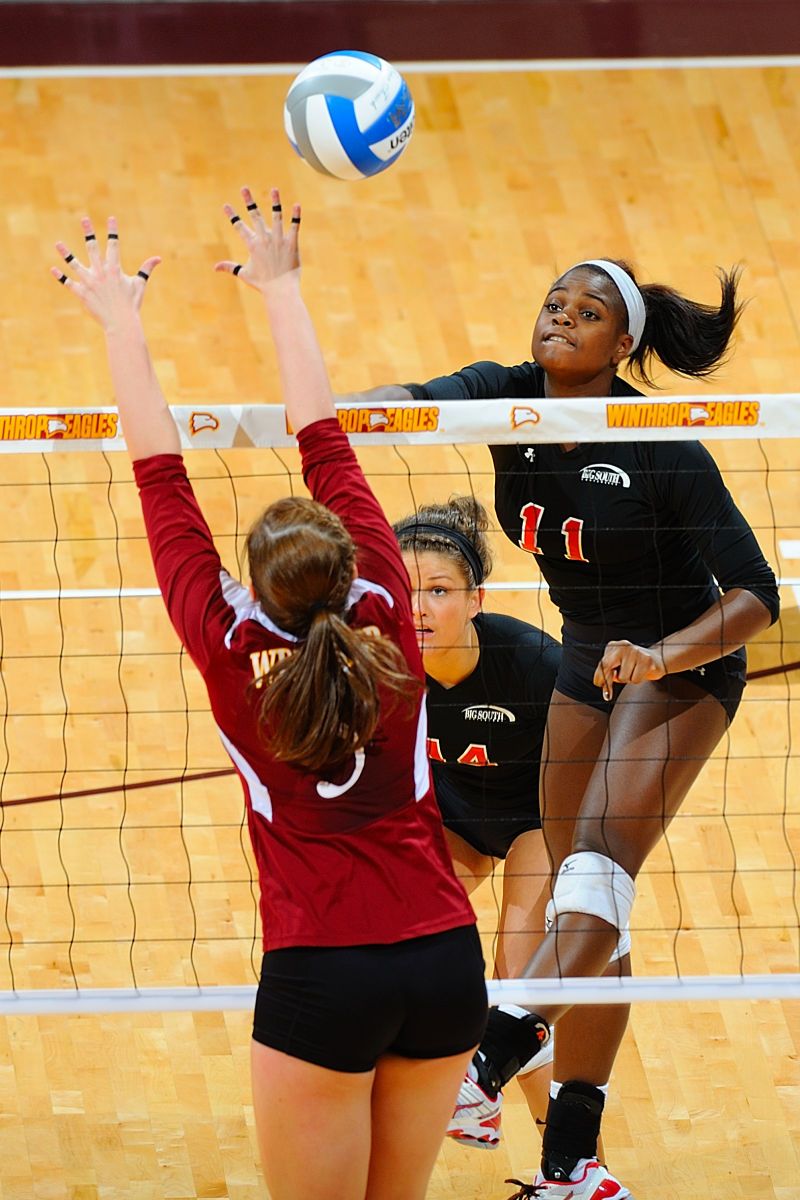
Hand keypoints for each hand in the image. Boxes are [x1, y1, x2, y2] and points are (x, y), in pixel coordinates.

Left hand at [51, 217, 160, 331]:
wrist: (121, 323)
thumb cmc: (131, 304)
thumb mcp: (139, 285)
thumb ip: (146, 269)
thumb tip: (158, 258)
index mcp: (114, 269)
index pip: (114, 245)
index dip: (113, 231)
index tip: (111, 218)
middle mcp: (100, 273)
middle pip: (93, 248)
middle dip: (89, 232)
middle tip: (84, 219)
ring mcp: (89, 282)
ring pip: (75, 264)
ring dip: (66, 253)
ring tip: (58, 244)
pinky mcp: (82, 293)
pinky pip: (68, 283)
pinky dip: (61, 277)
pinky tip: (53, 269)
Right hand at [215, 186, 300, 290]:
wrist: (281, 291)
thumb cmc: (263, 284)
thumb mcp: (245, 274)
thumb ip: (230, 267)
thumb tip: (215, 267)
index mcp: (253, 245)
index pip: (239, 227)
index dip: (232, 216)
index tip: (225, 205)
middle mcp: (265, 240)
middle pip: (255, 216)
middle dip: (249, 201)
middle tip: (244, 188)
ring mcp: (279, 241)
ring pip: (277, 217)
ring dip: (275, 202)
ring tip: (274, 189)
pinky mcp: (292, 244)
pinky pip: (294, 227)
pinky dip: (296, 216)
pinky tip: (296, 204)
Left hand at [593, 639, 665, 700]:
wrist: (657, 659)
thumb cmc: (636, 664)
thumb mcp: (619, 666)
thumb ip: (610, 673)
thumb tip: (603, 685)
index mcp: (614, 646)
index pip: (602, 662)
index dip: (599, 676)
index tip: (598, 684)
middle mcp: (623, 646)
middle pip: (607, 665)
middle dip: (606, 680)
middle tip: (608, 692)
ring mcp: (635, 652)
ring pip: (623, 677)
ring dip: (628, 680)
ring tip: (634, 672)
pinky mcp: (646, 660)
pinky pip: (635, 679)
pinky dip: (637, 680)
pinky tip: (642, 672)